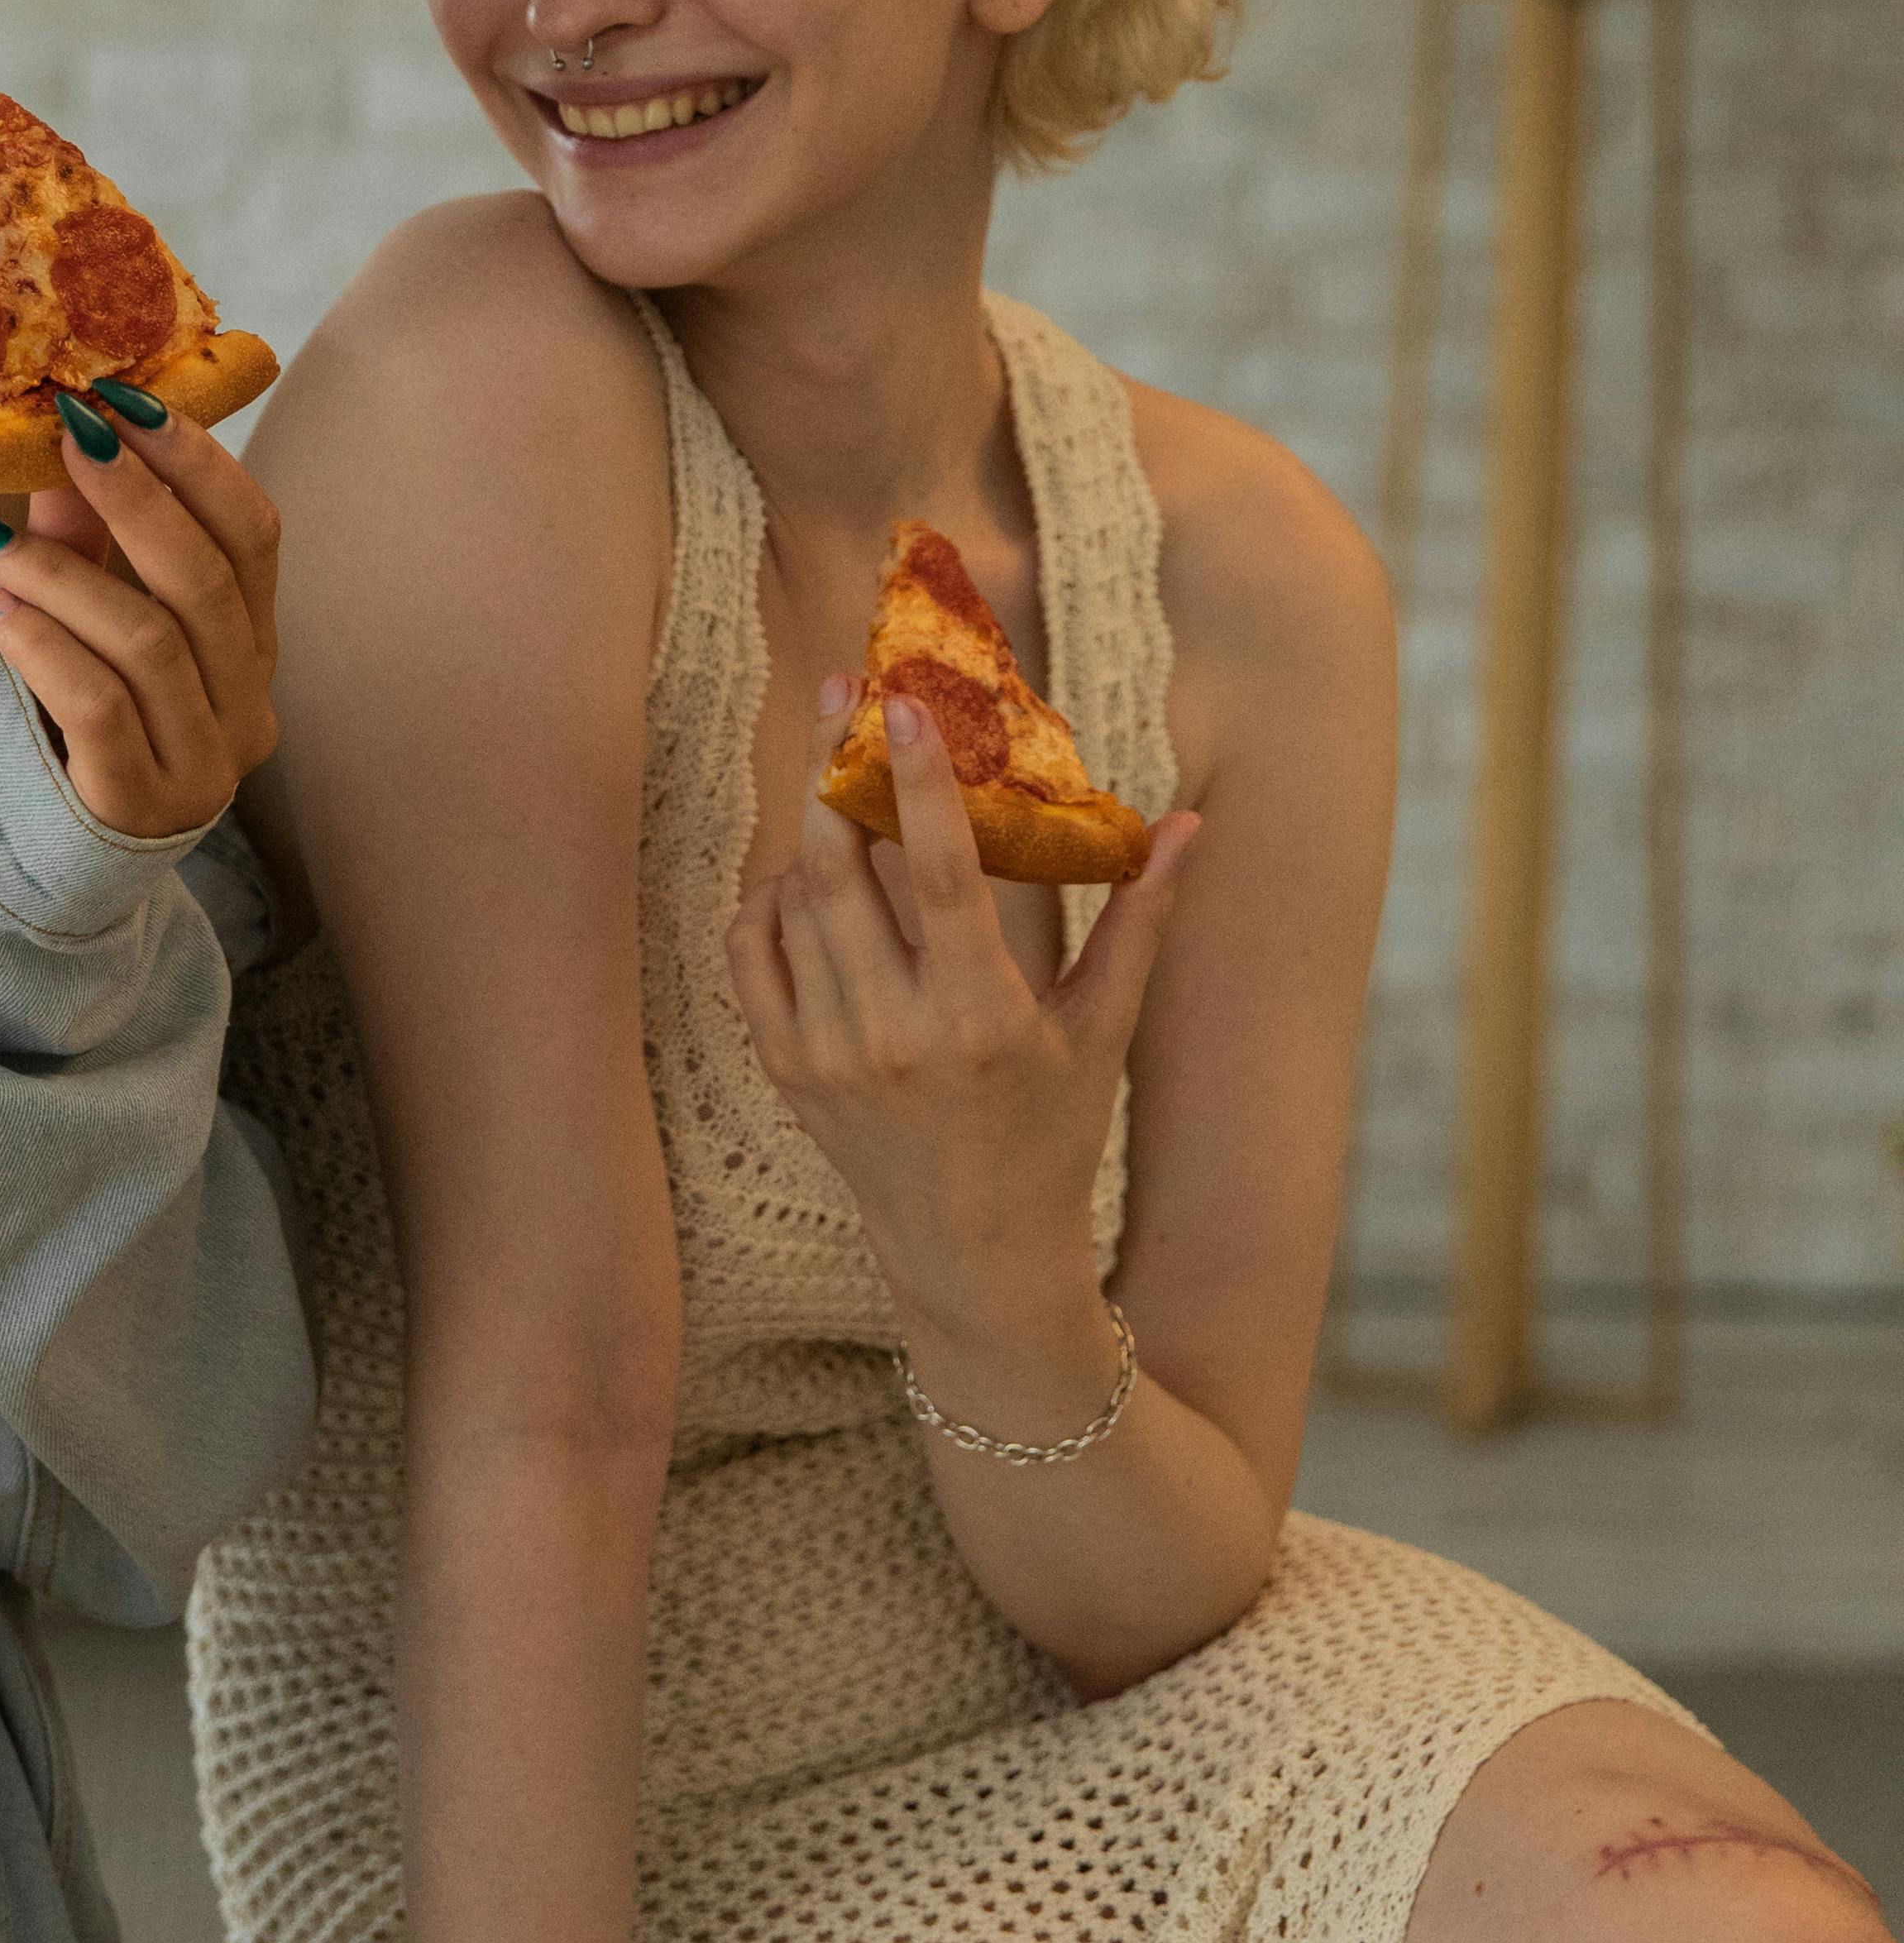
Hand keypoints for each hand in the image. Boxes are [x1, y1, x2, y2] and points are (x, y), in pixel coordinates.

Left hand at [0, 391, 279, 840]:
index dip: (199, 462)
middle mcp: (245, 706)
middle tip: (69, 435)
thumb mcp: (91, 623)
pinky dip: (47, 649)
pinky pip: (103, 710)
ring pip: (150, 643)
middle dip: (135, 495)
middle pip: (208, 581)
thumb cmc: (83, 732)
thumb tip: (62, 440)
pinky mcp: (142, 809)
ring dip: (64, 575)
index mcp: (249, 648)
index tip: (128, 400)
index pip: (255, 537)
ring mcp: (204, 765)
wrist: (64, 871)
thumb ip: (86, 542)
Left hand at [723, 676, 1197, 1368]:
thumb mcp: (1104, 1033)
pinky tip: (803, 868)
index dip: (918, 781)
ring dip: (808, 823)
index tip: (901, 701)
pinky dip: (768, 896)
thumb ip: (1140, 921)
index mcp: (980, 1020)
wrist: (974, 1252)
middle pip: (840, 870)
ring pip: (792, 901)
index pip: (939, 875)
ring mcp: (828, 1055)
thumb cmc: (1054, 1134)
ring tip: (834, 767)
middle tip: (841, 689)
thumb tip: (1188, 824)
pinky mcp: (785, 1069)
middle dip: (834, 767)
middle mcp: (894, 1035)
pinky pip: (754, 951)